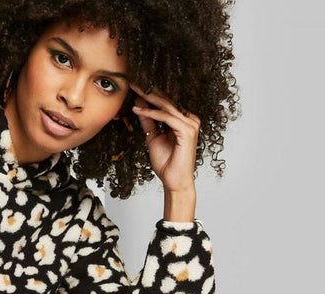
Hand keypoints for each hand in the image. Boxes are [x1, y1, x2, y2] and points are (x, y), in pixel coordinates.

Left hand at [129, 82, 201, 196]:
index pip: (166, 103)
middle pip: (167, 101)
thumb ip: (148, 121)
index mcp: (183, 120)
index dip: (150, 94)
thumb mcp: (153, 137)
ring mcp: (190, 124)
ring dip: (149, 99)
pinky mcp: (187, 131)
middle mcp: (189, 119)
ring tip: (134, 91)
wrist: (174, 181)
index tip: (135, 86)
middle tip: (133, 81)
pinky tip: (138, 109)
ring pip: (167, 107)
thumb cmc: (166, 163)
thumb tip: (139, 104)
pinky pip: (167, 117)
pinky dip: (152, 113)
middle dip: (149, 91)